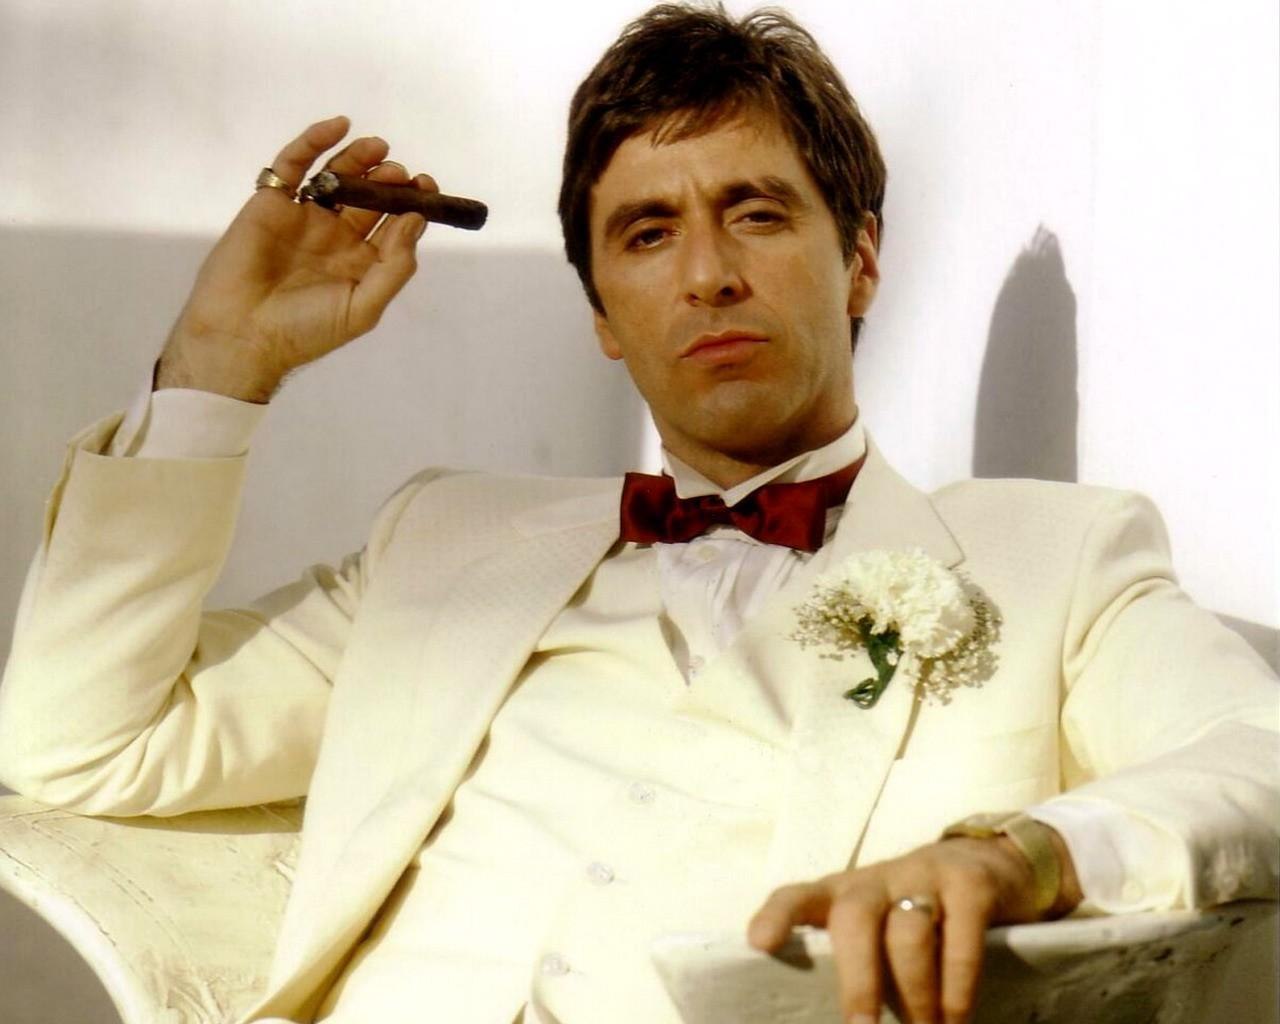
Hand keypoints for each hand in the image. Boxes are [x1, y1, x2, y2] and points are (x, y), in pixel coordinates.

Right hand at [156, 115, 437, 401]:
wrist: (242, 335)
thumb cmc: (305, 331)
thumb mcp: (363, 307)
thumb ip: (394, 266)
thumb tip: (416, 220)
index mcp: (360, 263)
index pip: (393, 225)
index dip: (412, 204)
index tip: (427, 187)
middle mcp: (334, 238)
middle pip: (369, 198)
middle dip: (388, 181)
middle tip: (401, 172)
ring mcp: (303, 218)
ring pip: (335, 177)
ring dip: (359, 159)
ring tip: (379, 148)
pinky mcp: (271, 203)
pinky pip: (293, 165)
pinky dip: (314, 142)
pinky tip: (337, 126)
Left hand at [746, 833, 1080, 1023]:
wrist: (994, 863)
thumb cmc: (923, 912)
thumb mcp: (883, 925)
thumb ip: (863, 960)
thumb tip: (854, 1021)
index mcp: (845, 893)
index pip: (799, 895)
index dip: (777, 916)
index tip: (759, 944)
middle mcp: (879, 880)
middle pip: (854, 918)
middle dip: (856, 978)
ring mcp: (925, 876)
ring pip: (907, 931)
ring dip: (914, 991)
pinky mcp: (970, 884)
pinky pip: (961, 934)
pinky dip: (957, 982)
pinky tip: (957, 1015)